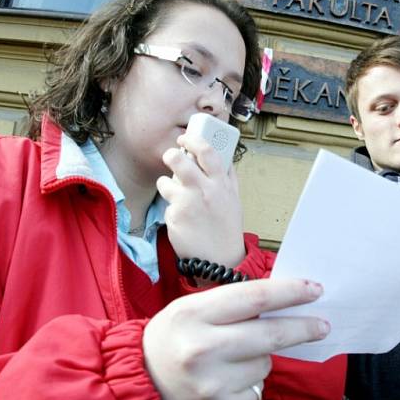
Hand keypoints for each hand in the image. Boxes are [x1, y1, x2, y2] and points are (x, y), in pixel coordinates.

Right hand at [142, 278, 329, 399]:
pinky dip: (247, 388)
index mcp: (192, 314)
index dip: (291, 293)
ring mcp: (212, 384)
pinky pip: (256, 393)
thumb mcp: (189, 312)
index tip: (315, 290)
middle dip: (303, 328)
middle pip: (271, 334)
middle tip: (322, 325)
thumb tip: (284, 299)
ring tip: (228, 362)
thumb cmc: (170, 343)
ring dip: (259, 360)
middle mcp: (202, 349)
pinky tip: (222, 385)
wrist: (136, 393)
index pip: (255, 297)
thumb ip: (231, 305)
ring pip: (264, 364)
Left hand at [157, 132, 244, 266]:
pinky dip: (171, 209)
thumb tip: (224, 158)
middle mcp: (206, 190)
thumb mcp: (234, 200)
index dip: (193, 140)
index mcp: (221, 184)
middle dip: (171, 154)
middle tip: (170, 157)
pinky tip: (181, 219)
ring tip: (173, 192)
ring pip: (165, 181)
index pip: (207, 152)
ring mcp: (189, 203)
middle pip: (180, 159)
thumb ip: (228, 178)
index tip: (185, 139)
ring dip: (166, 184)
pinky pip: (166, 204)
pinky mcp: (176, 216)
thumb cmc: (227, 230)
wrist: (220, 260)